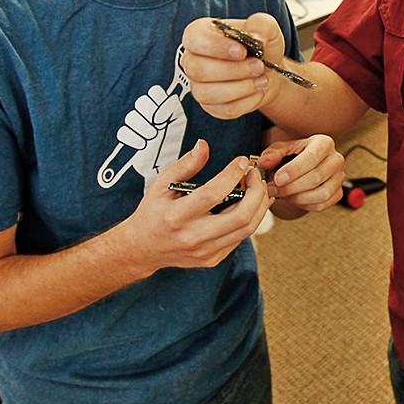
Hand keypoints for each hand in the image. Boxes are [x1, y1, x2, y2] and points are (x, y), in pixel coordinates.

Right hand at [116, 140, 273, 273]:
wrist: (143, 249)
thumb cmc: (153, 212)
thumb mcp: (160, 184)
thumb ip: (185, 165)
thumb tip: (204, 145)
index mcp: (177, 216)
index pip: (213, 194)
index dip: (232, 175)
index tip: (241, 162)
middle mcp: (193, 237)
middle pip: (240, 216)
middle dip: (256, 192)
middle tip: (256, 175)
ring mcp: (205, 251)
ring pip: (247, 229)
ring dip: (260, 205)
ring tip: (257, 187)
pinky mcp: (213, 258)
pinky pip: (241, 238)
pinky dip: (252, 218)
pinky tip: (253, 203)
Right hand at [181, 14, 288, 119]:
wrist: (268, 71)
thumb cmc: (260, 47)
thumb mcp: (266, 29)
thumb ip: (262, 25)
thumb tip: (256, 36)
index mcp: (199, 34)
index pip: (194, 40)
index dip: (216, 47)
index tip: (241, 51)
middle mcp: (192, 60)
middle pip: (198, 69)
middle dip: (233, 70)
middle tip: (258, 66)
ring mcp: (198, 85)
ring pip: (208, 93)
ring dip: (241, 88)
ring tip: (262, 79)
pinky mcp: (210, 106)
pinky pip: (224, 109)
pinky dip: (246, 102)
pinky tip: (257, 91)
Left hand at [257, 134, 345, 217]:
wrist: (305, 166)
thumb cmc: (294, 155)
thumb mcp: (281, 149)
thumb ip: (272, 154)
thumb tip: (263, 162)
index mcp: (324, 143)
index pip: (312, 157)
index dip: (294, 170)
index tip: (277, 179)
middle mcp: (336, 160)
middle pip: (317, 177)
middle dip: (291, 187)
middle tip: (273, 189)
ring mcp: (339, 178)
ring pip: (322, 194)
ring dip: (298, 198)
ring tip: (284, 195)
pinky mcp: (338, 193)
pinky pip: (322, 205)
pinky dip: (305, 205)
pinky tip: (294, 199)